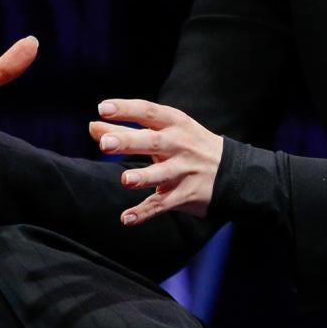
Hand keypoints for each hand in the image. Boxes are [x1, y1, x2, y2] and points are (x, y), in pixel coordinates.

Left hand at [89, 99, 222, 226]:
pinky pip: (163, 204)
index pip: (149, 112)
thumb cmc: (189, 146)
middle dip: (129, 142)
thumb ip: (127, 130)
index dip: (126, 109)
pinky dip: (145, 212)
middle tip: (105, 144)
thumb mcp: (166, 133)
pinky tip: (126, 218)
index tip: (103, 108)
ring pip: (162, 174)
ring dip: (144, 177)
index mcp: (175, 124)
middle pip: (153, 142)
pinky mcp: (186, 194)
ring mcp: (185, 170)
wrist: (234, 172)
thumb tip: (92, 126)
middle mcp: (181, 145)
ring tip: (125, 180)